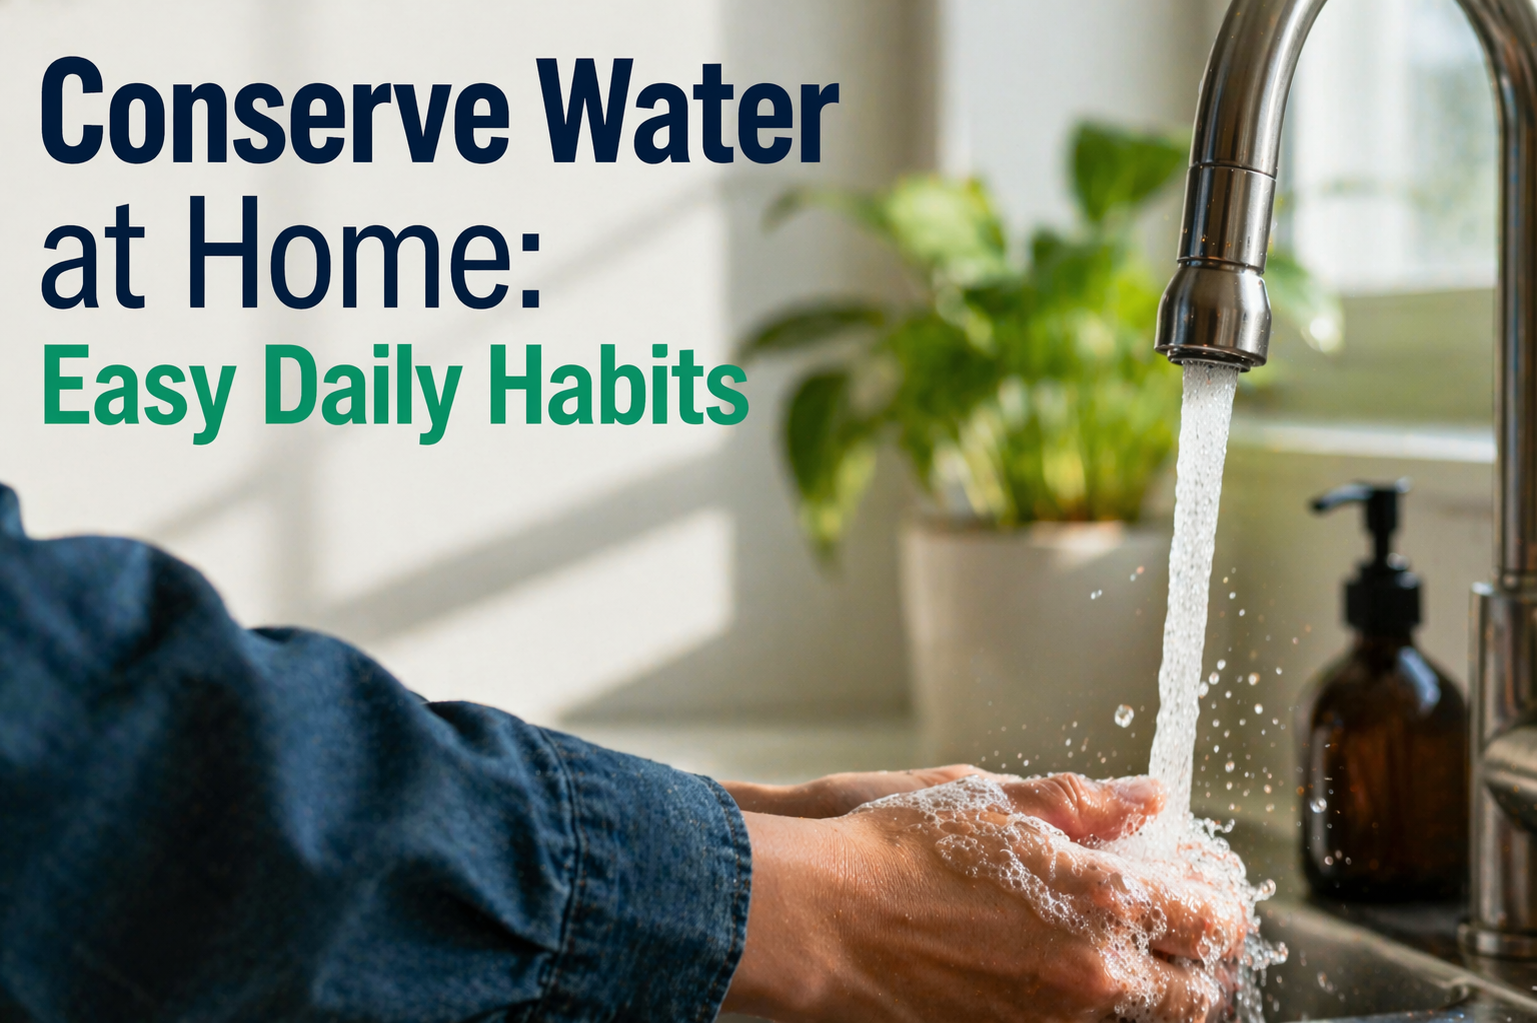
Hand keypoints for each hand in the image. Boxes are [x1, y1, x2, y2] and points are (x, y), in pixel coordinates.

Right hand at [722, 774, 1245, 1022]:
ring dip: (1158, 989)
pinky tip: (1070, 974)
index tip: (1210, 884)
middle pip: (1198, 993)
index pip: (1211, 919)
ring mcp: (1054, 1020)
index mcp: (1100, 903)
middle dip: (1203, 959)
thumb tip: (1149, 801)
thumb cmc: (897, 852)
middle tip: (1186, 927)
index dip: (1223, 900)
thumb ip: (1086, 804)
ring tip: (1136, 954)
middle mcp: (1092, 975)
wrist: (824, 921)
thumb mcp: (996, 800)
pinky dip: (1102, 1009)